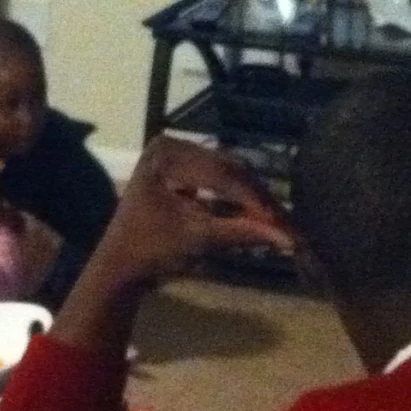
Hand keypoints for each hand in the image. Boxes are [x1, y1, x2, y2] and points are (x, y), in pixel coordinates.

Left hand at [90, 138, 293, 294]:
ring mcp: (177, 155)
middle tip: (287, 224)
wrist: (121, 265)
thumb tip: (290, 239)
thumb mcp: (199, 239)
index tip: (282, 224)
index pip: (220, 174)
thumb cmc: (151, 250)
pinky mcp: (183, 169)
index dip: (253, 200)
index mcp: (166, 154)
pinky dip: (237, 198)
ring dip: (252, 199)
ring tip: (278, 222)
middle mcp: (172, 145)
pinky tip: (258, 214)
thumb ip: (242, 232)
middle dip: (257, 200)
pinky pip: (218, 180)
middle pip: (228, 171)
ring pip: (228, 175)